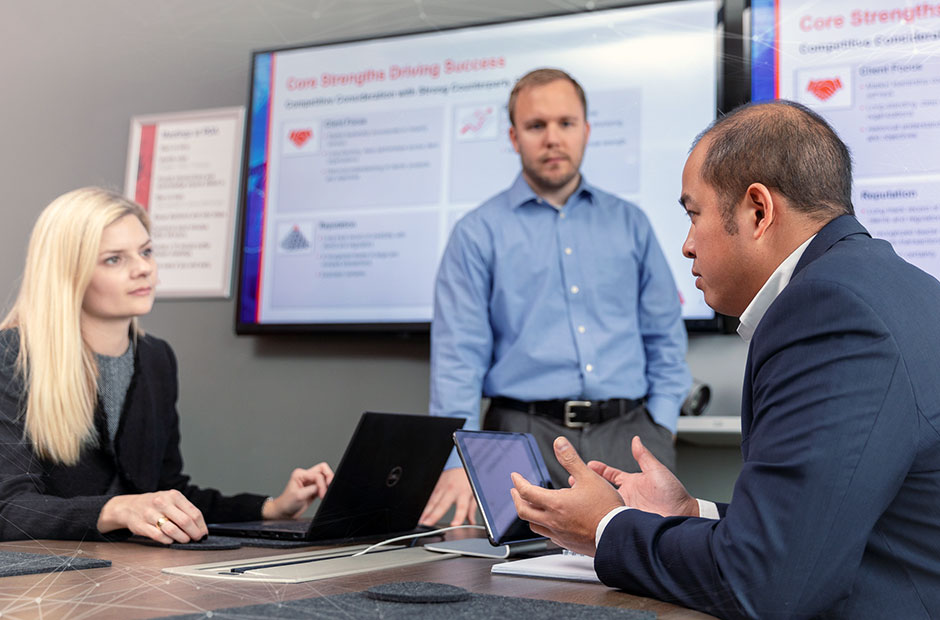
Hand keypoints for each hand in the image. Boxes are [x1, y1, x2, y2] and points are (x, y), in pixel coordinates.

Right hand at [97, 490, 206, 543]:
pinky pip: (159, 536)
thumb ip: (185, 510)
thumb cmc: (155, 504)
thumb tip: (200, 527)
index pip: (194, 512)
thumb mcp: (171, 500)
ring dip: (182, 538)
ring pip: (173, 530)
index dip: (201, 526)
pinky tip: (171, 540)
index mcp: (173, 496)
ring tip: (185, 540)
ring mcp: (151, 514)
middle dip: (194, 533)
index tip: (203, 533)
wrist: (129, 506)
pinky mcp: (142, 525)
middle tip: (196, 538)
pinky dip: (168, 540)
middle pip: (185, 521)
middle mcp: (162, 503)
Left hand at [263, 462, 333, 519]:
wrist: (284, 513)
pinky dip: (327, 488)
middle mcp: (306, 476)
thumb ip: (313, 489)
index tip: (322, 494)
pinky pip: (324, 485)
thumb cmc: (287, 503)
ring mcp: (310, 482)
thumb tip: (324, 486)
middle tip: (330, 486)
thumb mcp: (299, 495)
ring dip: (328, 483)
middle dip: (329, 477)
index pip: (317, 475)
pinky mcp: (314, 489)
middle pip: (323, 469)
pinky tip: (324, 495)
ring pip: (325, 476)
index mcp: (300, 474)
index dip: (321, 484)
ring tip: (326, 492)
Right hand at [419, 467, 476, 526]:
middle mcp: (451, 490)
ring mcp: (441, 487)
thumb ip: (471, 510)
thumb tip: (471, 523)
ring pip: (432, 501)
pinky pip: (428, 496)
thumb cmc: (467, 481)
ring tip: (420, 521)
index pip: (462, 506)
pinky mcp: (435, 485)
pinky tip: (419, 513)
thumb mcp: (473, 494)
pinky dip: (423, 505)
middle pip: (442, 504)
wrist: (459, 466)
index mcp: (463, 492)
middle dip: (433, 515)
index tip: (454, 525)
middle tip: (427, 524)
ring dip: (425, 512)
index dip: (458, 516)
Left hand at [511, 436, 623, 556]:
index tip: (515, 477)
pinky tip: (550, 522)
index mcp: (555, 504)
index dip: (518, 482)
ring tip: (530, 506)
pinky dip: (543, 526)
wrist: (619, 535)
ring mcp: (559, 534)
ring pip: (534, 526)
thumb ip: (571, 459)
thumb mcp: (589, 477)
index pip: (526, 492)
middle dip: (516, 499)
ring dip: (528, 514)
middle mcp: (553, 521)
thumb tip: (559, 444)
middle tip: (515, 491)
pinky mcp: (567, 543)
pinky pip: (548, 535)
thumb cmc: (606, 509)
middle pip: (523, 511)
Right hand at [587, 436, 697, 517]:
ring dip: (589, 501)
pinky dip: (599, 517)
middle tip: (573, 480)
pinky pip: (609, 519)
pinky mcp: (625, 523)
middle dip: (587, 485)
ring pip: (602, 505)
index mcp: (632, 483)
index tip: (586, 464)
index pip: (610, 474)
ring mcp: (624, 510)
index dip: (598, 469)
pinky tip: (589, 514)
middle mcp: (626, 496)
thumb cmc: (674, 495)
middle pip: (602, 489)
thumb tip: (636, 440)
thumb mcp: (656, 471)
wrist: (682, 517)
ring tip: (576, 496)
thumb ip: (643, 456)